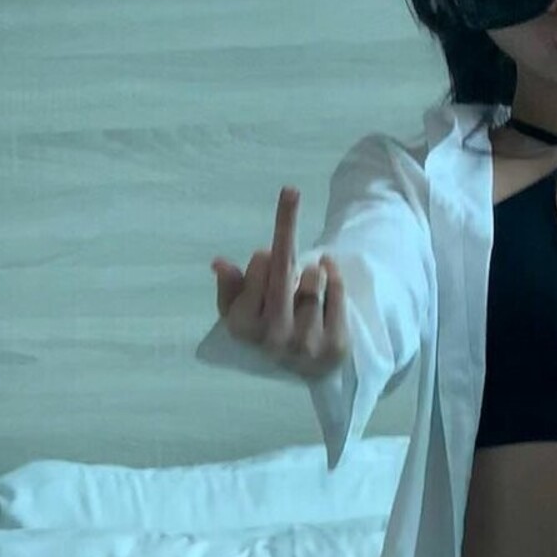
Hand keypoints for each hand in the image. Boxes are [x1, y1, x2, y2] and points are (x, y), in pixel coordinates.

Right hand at [211, 187, 348, 379]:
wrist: (307, 365)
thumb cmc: (267, 325)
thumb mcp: (238, 309)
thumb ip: (229, 286)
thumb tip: (219, 263)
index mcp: (242, 326)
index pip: (258, 270)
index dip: (264, 257)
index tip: (266, 252)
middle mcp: (271, 337)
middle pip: (283, 270)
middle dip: (286, 226)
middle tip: (290, 191)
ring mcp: (304, 344)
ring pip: (313, 277)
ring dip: (312, 269)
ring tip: (307, 279)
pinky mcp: (333, 345)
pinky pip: (337, 290)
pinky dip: (333, 274)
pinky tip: (327, 272)